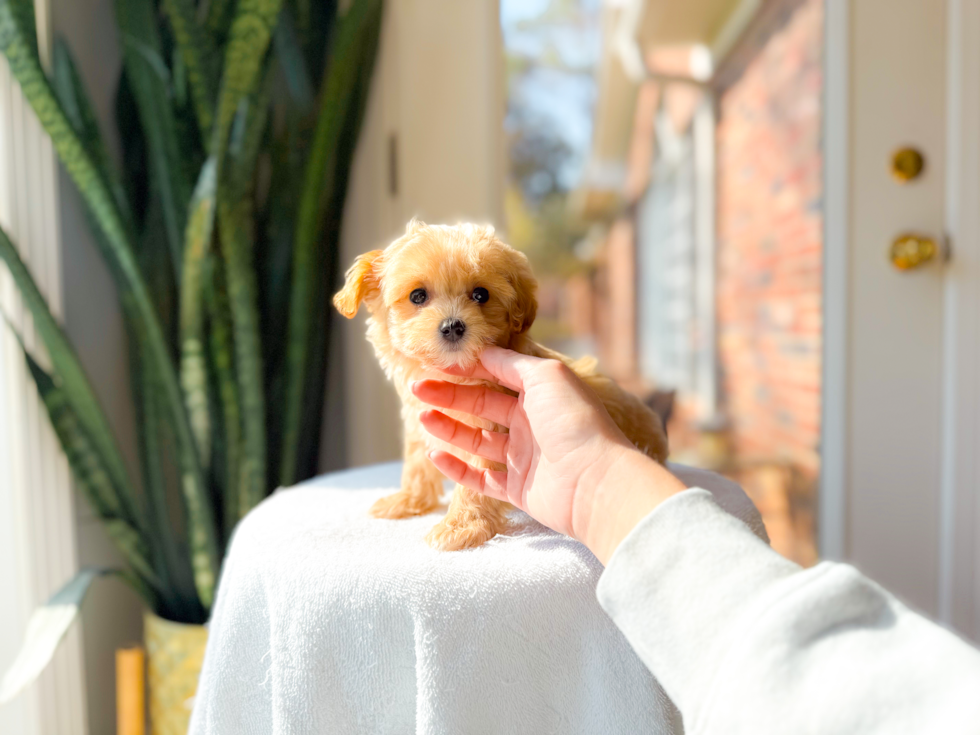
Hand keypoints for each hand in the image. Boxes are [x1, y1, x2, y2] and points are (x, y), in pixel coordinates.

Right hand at [411, 347, 684, 562]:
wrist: (595, 482)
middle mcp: (531, 422)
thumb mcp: (546, 376)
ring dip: (449, 428)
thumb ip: (512, 363)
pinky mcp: (517, 489)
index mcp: (540, 394)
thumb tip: (483, 351)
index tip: (437, 364)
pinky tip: (435, 454)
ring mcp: (524, 457)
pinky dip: (457, 468)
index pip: (497, 376)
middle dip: (450, 396)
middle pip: (482, 406)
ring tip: (422, 417)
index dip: (467, 369)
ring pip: (477, 440)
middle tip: (417, 389)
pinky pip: (480, 478)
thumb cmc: (574, 421)